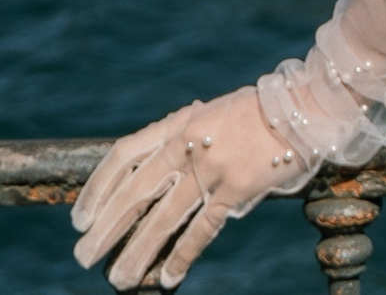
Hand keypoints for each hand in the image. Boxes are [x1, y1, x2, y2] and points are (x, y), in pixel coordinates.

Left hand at [72, 88, 316, 288]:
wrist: (306, 107)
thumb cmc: (260, 113)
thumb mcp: (212, 115)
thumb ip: (183, 139)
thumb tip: (152, 173)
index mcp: (178, 124)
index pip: (122, 157)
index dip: (96, 190)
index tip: (80, 218)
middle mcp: (188, 146)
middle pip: (134, 194)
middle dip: (105, 230)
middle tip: (85, 256)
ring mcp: (212, 170)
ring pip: (162, 220)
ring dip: (136, 252)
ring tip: (119, 278)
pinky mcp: (237, 191)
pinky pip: (201, 231)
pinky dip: (182, 257)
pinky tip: (167, 277)